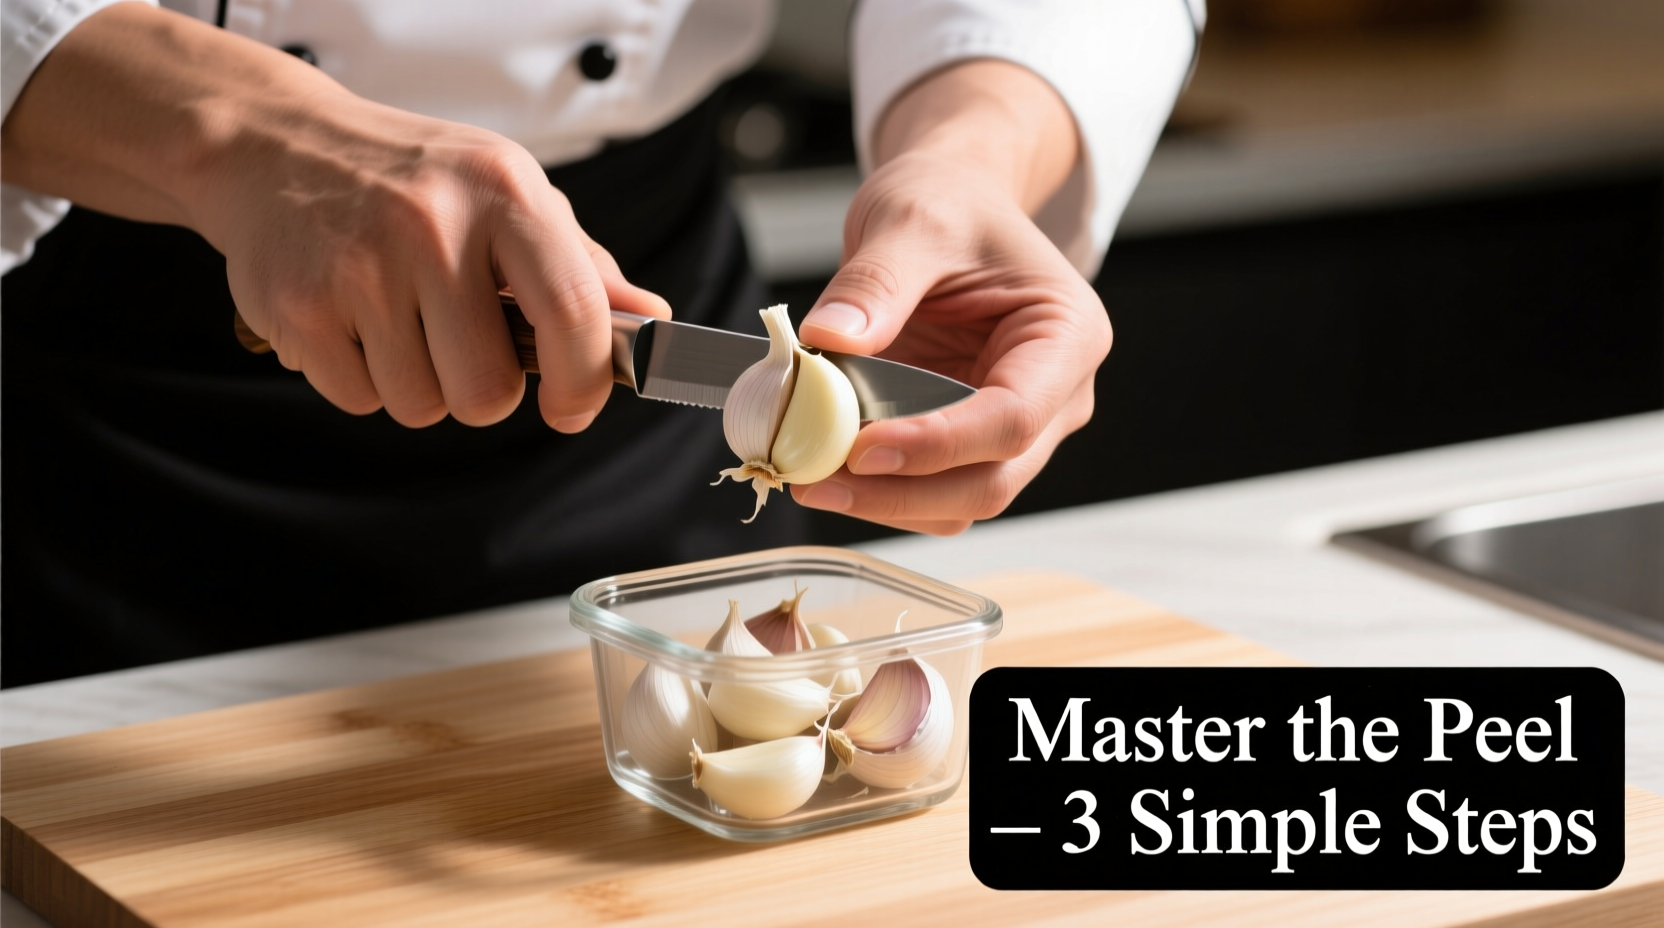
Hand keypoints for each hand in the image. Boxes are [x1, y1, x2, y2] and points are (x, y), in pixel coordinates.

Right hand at [200, 89, 668, 429]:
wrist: (274, 145)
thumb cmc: (411, 178)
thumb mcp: (506, 191)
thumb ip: (581, 265)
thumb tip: (651, 321)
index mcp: (504, 192)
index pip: (573, 311)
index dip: (583, 381)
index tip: (571, 408)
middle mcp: (433, 225)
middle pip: (488, 389)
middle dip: (481, 389)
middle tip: (458, 343)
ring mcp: (361, 267)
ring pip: (423, 405)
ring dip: (418, 383)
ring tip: (398, 319)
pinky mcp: (300, 308)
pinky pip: (361, 401)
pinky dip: (362, 379)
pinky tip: (353, 320)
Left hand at [788, 61, 1108, 534]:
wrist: (949, 205)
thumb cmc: (950, 205)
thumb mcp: (911, 220)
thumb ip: (875, 282)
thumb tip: (829, 339)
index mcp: (1067, 336)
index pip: (1013, 417)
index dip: (938, 445)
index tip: (861, 450)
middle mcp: (1057, 396)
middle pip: (992, 479)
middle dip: (901, 492)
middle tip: (815, 480)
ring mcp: (1017, 428)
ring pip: (961, 501)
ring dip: (885, 502)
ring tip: (808, 477)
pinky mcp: (971, 443)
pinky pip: (932, 491)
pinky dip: (879, 491)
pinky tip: (826, 470)